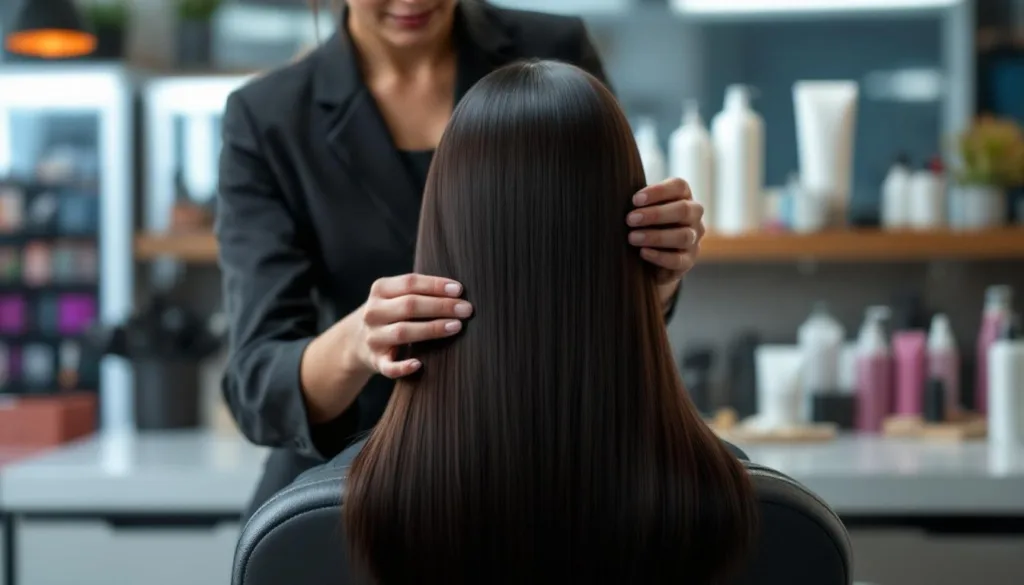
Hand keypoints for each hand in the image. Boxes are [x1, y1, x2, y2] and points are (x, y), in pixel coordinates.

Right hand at [355, 274, 472, 377]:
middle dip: (441, 306)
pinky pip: (389, 366)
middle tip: (466, 309)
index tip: (459, 290)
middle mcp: (373, 312)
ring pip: (403, 332)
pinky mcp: (375, 361)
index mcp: (380, 289)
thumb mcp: (395, 295)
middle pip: (409, 306)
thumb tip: (458, 292)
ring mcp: (373, 337)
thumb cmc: (391, 312)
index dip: (435, 285)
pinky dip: (403, 367)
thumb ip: (419, 290)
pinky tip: (419, 364)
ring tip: (456, 327)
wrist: (356, 340)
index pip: (410, 283)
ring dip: (431, 329)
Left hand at [625, 177, 704, 284]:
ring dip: (656, 236)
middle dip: (655, 214)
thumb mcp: (641, 209)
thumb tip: (617, 199)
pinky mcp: (688, 260)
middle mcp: (694, 215)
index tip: (635, 200)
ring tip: (632, 238)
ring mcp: (694, 238)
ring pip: (683, 236)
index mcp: (683, 196)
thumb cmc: (642, 223)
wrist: (648, 257)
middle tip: (630, 219)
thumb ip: (638, 203)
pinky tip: (643, 253)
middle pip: (683, 210)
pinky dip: (660, 256)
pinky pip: (678, 259)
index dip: (658, 192)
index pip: (679, 186)